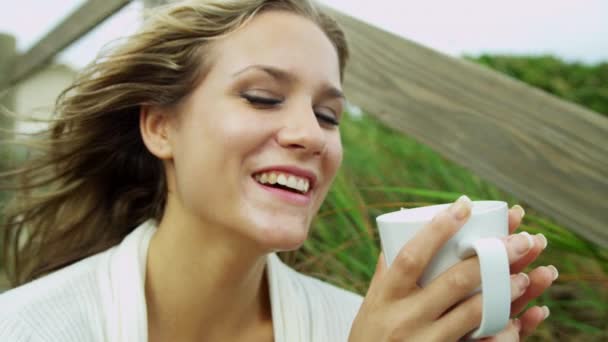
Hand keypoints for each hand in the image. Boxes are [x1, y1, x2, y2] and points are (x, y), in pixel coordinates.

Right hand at [348, 196, 554, 340]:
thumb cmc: (368, 336)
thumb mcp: (371, 304)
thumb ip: (385, 272)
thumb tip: (397, 235)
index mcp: (386, 295)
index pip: (411, 256)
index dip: (439, 229)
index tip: (465, 205)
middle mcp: (404, 318)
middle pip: (452, 282)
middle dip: (489, 258)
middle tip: (519, 240)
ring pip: (471, 314)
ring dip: (502, 293)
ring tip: (524, 276)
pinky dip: (501, 334)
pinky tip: (518, 322)